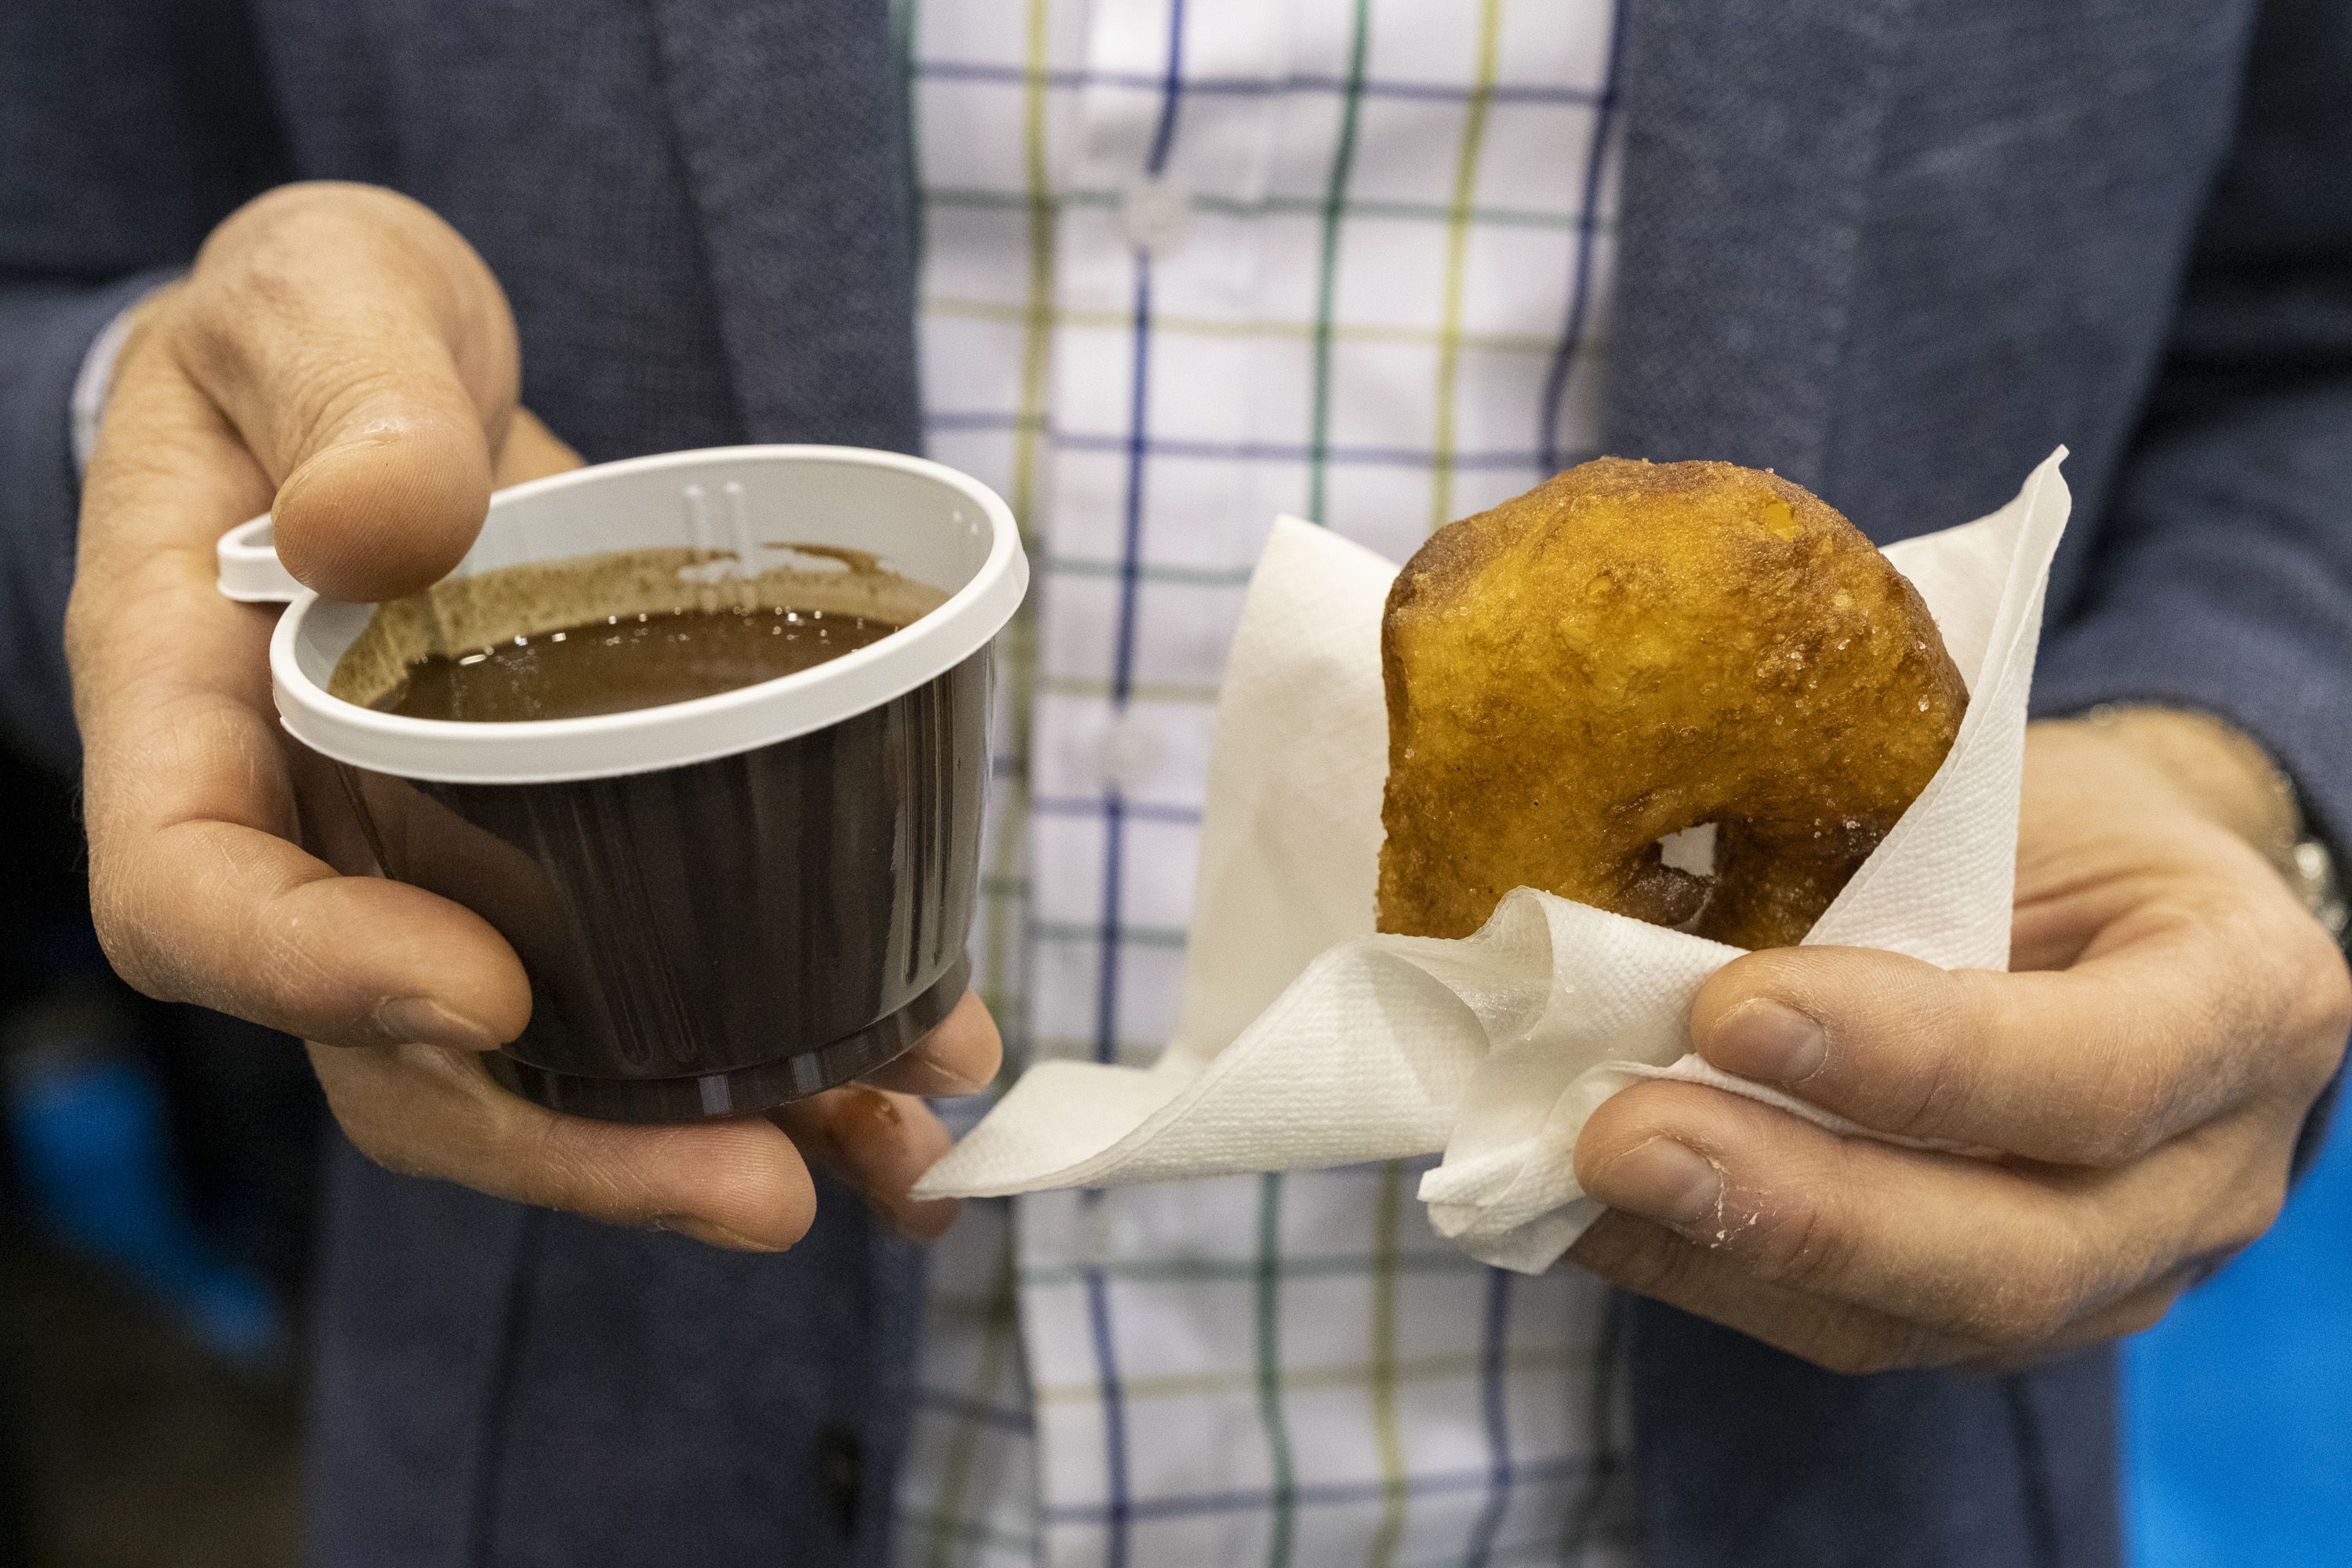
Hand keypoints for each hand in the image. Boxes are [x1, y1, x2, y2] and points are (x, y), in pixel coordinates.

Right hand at [68, 181, 996, 1250]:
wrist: (392, 378)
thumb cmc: (317, 334)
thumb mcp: (317, 299)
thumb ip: (342, 392)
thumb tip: (381, 521)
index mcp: (195, 714)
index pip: (197, 903)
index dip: (322, 980)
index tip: (485, 992)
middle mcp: (319, 833)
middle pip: (404, 1059)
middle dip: (574, 1145)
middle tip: (756, 1182)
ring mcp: (451, 862)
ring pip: (553, 1058)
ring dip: (722, 1127)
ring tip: (894, 1144)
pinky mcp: (576, 849)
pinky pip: (661, 974)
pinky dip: (795, 1032)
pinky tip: (924, 1049)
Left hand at [1568, 712, 2350, 1371]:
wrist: (2125, 906)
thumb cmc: (2061, 823)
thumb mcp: (2017, 796)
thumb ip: (1890, 862)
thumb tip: (1644, 904)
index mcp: (2245, 1002)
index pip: (2097, 1072)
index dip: (1912, 1059)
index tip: (1729, 1006)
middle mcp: (2209, 1175)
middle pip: (2015, 1254)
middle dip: (1798, 1206)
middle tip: (1619, 1139)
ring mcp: (2113, 1274)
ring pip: (1916, 1322)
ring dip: (1724, 1256)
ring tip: (1576, 1182)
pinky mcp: (1996, 1316)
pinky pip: (1852, 1330)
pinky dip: (1703, 1274)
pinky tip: (1586, 1220)